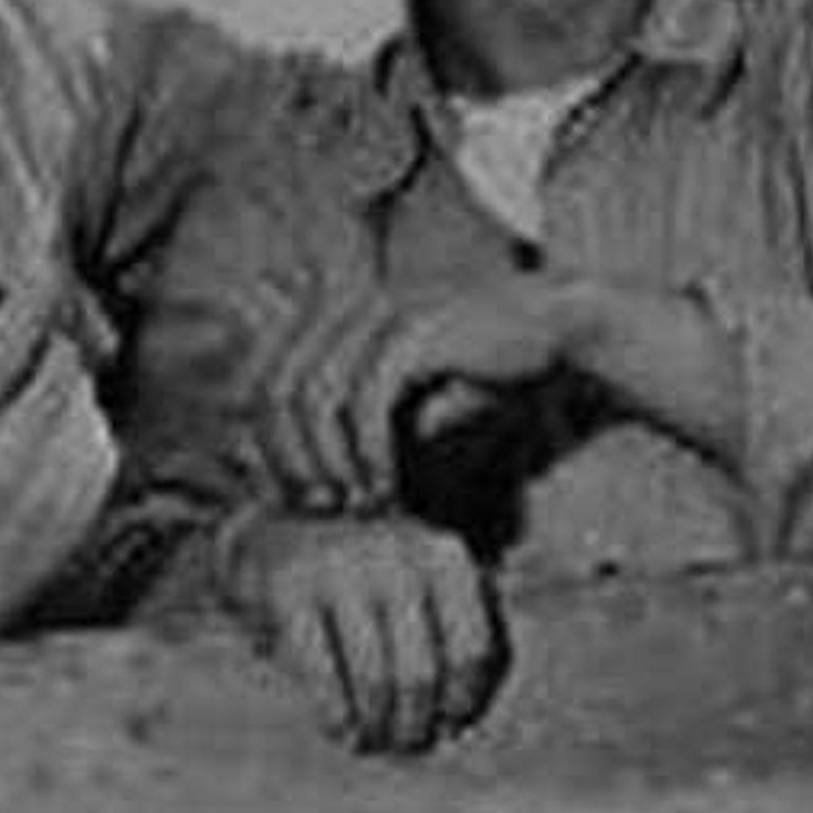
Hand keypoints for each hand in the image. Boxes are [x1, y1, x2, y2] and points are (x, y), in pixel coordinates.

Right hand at [0, 256, 117, 644]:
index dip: (31, 288)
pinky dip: (78, 431)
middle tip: (38, 338)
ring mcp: (40, 490)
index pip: (1, 334)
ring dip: (63, 383)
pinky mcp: (76, 512)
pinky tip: (45, 454)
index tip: (41, 264)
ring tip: (28, 411)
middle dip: (52, 337)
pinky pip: (97, 437)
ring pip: (81, 394)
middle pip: (57, 359)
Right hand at [223, 512, 502, 753]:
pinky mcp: (292, 588)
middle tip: (404, 743)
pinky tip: (339, 729)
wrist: (286, 524)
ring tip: (371, 741)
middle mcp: (398, 554)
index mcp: (443, 554)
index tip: (448, 724)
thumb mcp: (421, 579)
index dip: (461, 699)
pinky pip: (323, 673)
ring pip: (376, 677)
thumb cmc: (369, 576)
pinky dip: (334, 713)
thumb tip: (454, 723)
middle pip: (421, 672)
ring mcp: (342, 568)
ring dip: (375, 724)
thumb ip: (446, 633)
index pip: (471, 648)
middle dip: (413, 722)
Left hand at [250, 280, 573, 511]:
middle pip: (274, 389)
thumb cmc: (475, 369)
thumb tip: (294, 472)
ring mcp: (377, 311)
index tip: (285, 492)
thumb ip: (351, 417)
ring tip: (350, 502)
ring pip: (313, 397)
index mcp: (330, 312)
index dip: (262, 441)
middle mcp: (343, 305)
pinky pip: (367, 398)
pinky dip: (366, 451)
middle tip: (313, 507)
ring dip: (325, 460)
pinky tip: (383, 485)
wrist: (553, 328)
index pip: (258, 377)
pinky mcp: (414, 328)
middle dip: (285, 459)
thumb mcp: (402, 393)